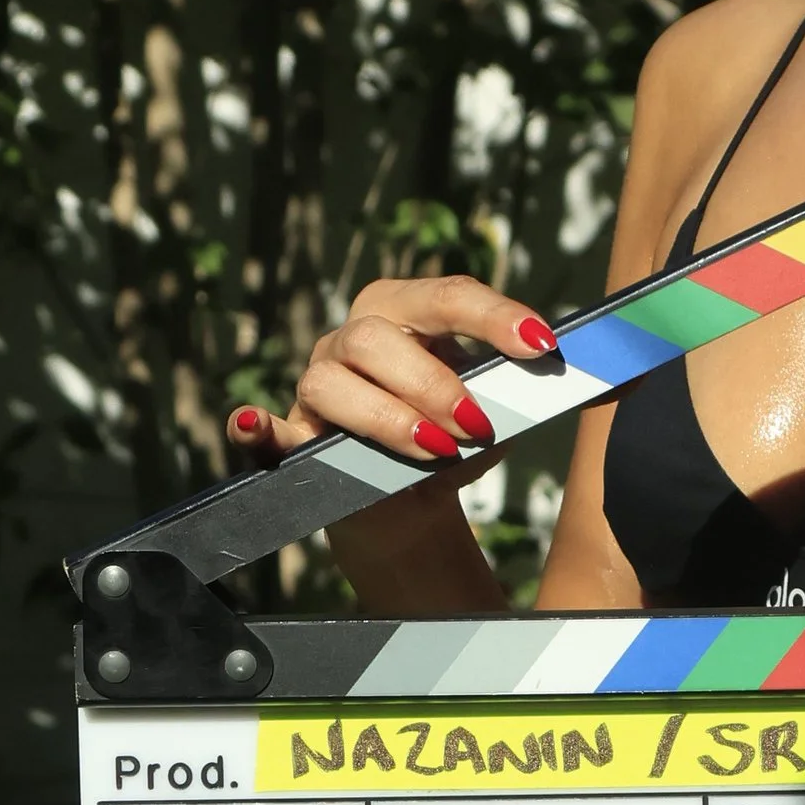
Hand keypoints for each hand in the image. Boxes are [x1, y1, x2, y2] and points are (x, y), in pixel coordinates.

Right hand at [227, 274, 561, 476]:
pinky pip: (263, 429)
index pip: (445, 295)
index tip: (542, 344)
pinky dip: (256, 428)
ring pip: (329, 381)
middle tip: (477, 424)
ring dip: (386, 417)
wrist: (409, 508)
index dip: (493, 315)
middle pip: (375, 337)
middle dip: (432, 382)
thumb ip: (513, 397)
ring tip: (437, 450)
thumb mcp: (490, 417)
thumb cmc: (452, 444)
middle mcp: (354, 339)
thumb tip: (548, 382)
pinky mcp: (291, 437)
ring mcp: (316, 385)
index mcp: (405, 313)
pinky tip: (255, 425)